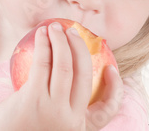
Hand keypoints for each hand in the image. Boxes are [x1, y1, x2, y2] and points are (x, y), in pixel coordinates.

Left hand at [0, 22, 123, 130]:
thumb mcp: (51, 128)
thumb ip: (61, 110)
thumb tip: (60, 75)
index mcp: (79, 128)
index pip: (107, 111)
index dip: (115, 88)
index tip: (112, 70)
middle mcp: (71, 119)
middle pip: (84, 75)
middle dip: (80, 48)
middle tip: (73, 33)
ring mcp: (53, 109)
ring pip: (64, 65)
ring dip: (61, 41)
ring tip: (55, 28)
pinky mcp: (33, 99)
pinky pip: (43, 63)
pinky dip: (45, 45)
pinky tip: (42, 34)